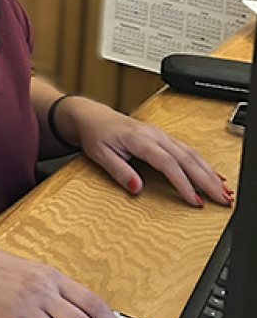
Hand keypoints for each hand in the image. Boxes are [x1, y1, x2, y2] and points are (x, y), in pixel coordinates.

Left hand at [59, 96, 231, 206]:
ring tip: (224, 191)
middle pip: (187, 158)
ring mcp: (162, 135)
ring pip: (192, 154)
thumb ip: (118, 171)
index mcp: (140, 139)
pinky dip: (204, 164)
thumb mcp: (99, 155)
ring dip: (210, 173)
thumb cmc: (96, 135)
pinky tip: (214, 176)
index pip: (167, 163)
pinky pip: (188, 150)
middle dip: (207, 180)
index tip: (195, 200)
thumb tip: (136, 188)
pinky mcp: (164, 138)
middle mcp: (155, 135)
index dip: (183, 183)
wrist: (93, 117)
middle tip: (222, 199)